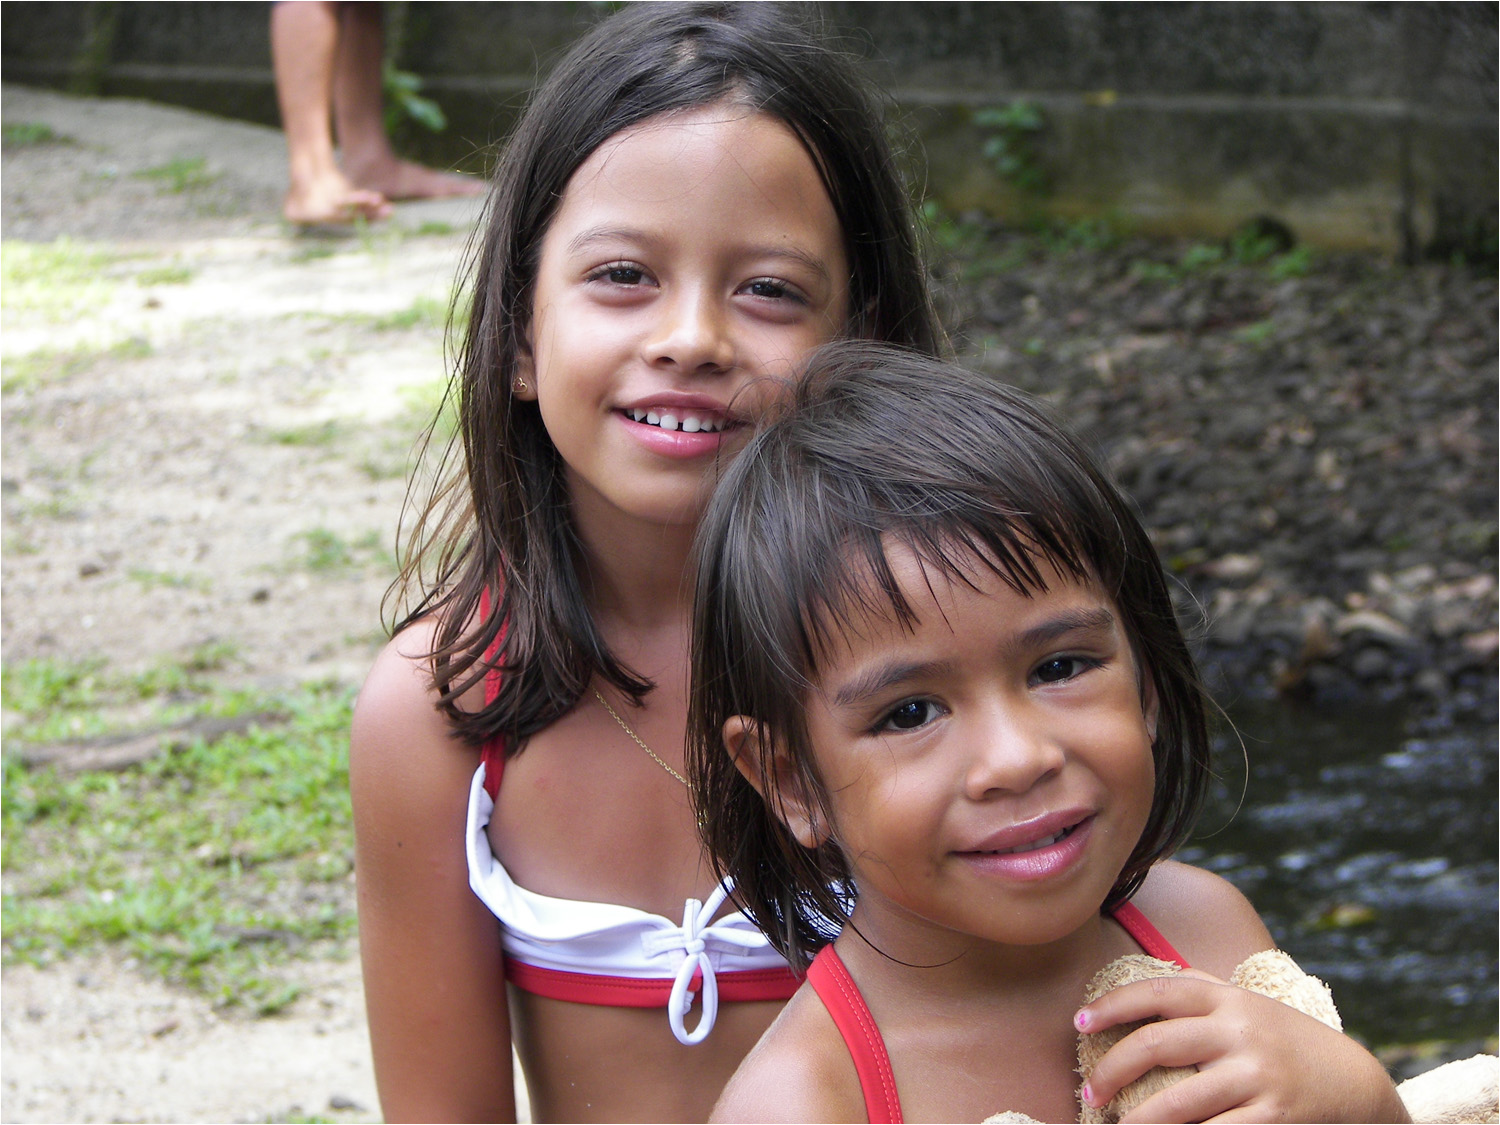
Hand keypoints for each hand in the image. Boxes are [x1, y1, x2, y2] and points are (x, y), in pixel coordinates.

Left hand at [1075, 969, 1409, 1122]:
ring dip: (1136, 1120)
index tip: (1080, 1023)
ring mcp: (1256, 1076)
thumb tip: (1136, 981)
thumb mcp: (1247, 1004)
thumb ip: (1200, 990)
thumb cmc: (1283, 1040)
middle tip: (1088, 1090)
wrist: (1354, 1083)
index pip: (1156, 992)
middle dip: (1111, 1070)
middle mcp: (1239, 1031)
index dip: (1112, 1005)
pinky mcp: (1272, 1117)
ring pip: (1176, 1102)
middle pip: (1155, 1045)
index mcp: (1227, 999)